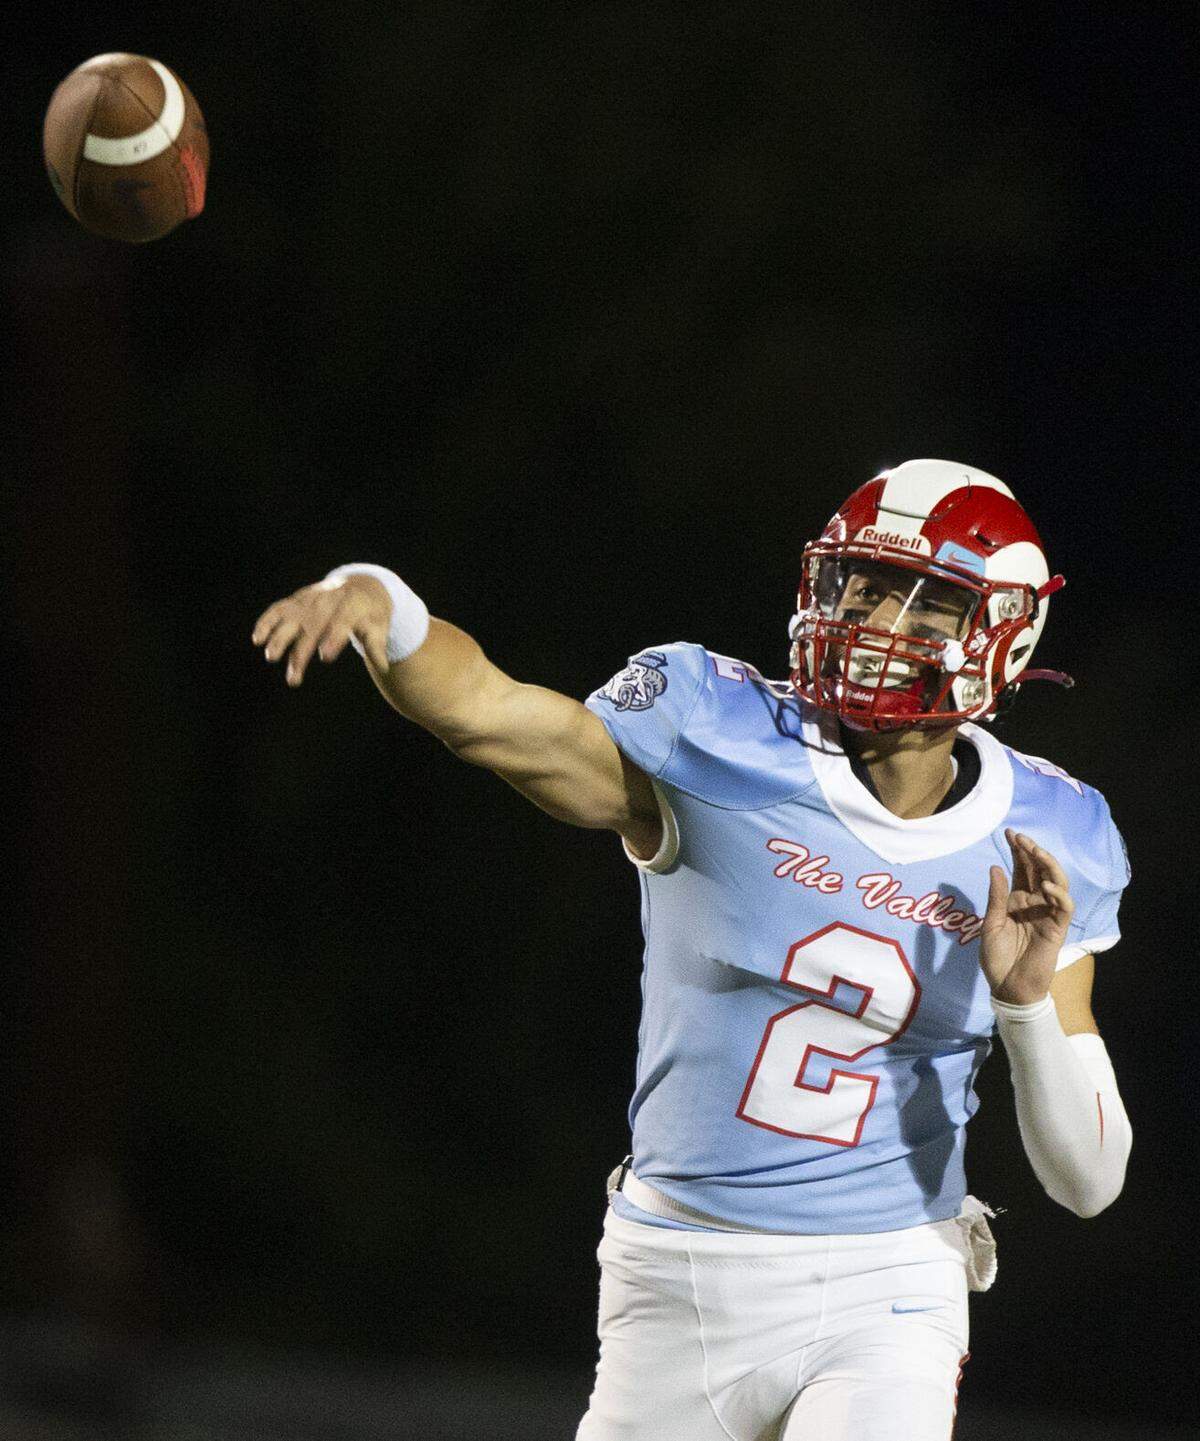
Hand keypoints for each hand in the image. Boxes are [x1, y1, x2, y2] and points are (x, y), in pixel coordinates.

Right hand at [251, 573, 390, 684]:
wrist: (363, 587)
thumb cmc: (372, 614)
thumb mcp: (379, 626)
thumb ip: (377, 645)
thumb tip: (383, 666)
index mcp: (353, 605)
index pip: (342, 622)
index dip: (334, 639)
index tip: (324, 658)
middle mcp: (330, 599)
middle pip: (313, 625)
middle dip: (301, 650)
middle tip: (294, 676)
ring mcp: (312, 598)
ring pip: (293, 617)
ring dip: (280, 636)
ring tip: (271, 657)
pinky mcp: (299, 599)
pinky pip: (280, 608)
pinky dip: (268, 620)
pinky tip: (257, 638)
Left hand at [979, 830, 1073, 1004]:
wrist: (1008, 986)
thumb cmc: (997, 958)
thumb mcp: (990, 924)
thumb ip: (996, 897)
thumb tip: (996, 867)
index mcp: (1017, 900)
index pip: (1022, 869)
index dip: (1018, 851)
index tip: (1009, 833)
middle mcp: (1034, 903)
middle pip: (1039, 871)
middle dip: (1032, 852)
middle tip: (1021, 837)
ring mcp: (1047, 914)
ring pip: (1057, 883)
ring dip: (1049, 866)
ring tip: (1036, 851)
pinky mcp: (1057, 929)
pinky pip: (1064, 908)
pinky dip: (1059, 895)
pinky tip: (1046, 886)